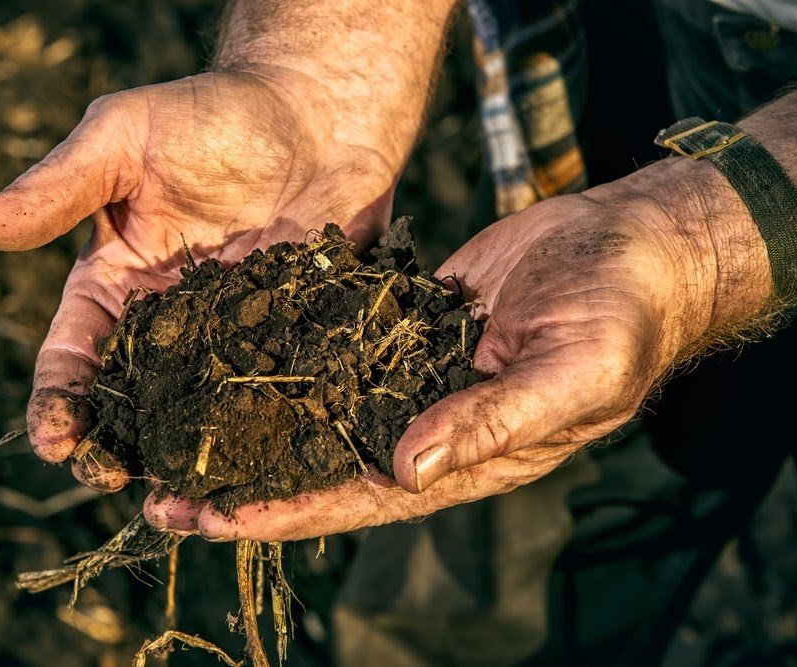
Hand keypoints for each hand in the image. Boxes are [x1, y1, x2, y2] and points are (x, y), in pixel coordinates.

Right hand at [0, 71, 398, 490]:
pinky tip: (262, 461)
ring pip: (200, 411)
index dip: (59, 399)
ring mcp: (231, 335)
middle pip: (132, 399)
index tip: (55, 440)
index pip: (74, 353)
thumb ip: (58, 187)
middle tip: (115, 480)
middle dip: (116, 444)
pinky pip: (272, 392)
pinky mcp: (292, 337)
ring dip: (186, 455)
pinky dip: (263, 429)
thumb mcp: (124, 137)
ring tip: (184, 497)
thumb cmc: (214, 115)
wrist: (318, 115)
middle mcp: (168, 321)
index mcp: (115, 283)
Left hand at [151, 183, 716, 540]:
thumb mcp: (574, 372)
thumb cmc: (624, 314)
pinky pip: (337, 347)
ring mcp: (415, 374)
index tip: (215, 519)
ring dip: (253, 425)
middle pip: (324, 465)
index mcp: (468, 453)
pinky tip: (233, 360)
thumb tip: (407, 469)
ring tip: (176, 433)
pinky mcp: (407, 325)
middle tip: (161, 493)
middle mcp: (430, 424)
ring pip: (321, 411)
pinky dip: (287, 359)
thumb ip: (492, 421)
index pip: (362, 497)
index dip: (288, 511)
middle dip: (247, 483)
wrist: (635, 245)